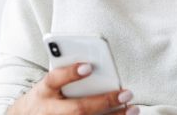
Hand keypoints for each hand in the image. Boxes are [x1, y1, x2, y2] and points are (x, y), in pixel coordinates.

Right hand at [10, 63, 137, 114]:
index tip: (88, 66)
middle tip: (126, 93)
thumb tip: (93, 68)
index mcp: (44, 92)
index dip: (70, 74)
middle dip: (104, 102)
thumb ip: (66, 77)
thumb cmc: (43, 98)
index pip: (54, 80)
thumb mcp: (48, 85)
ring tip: (133, 108)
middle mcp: (51, 112)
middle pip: (78, 109)